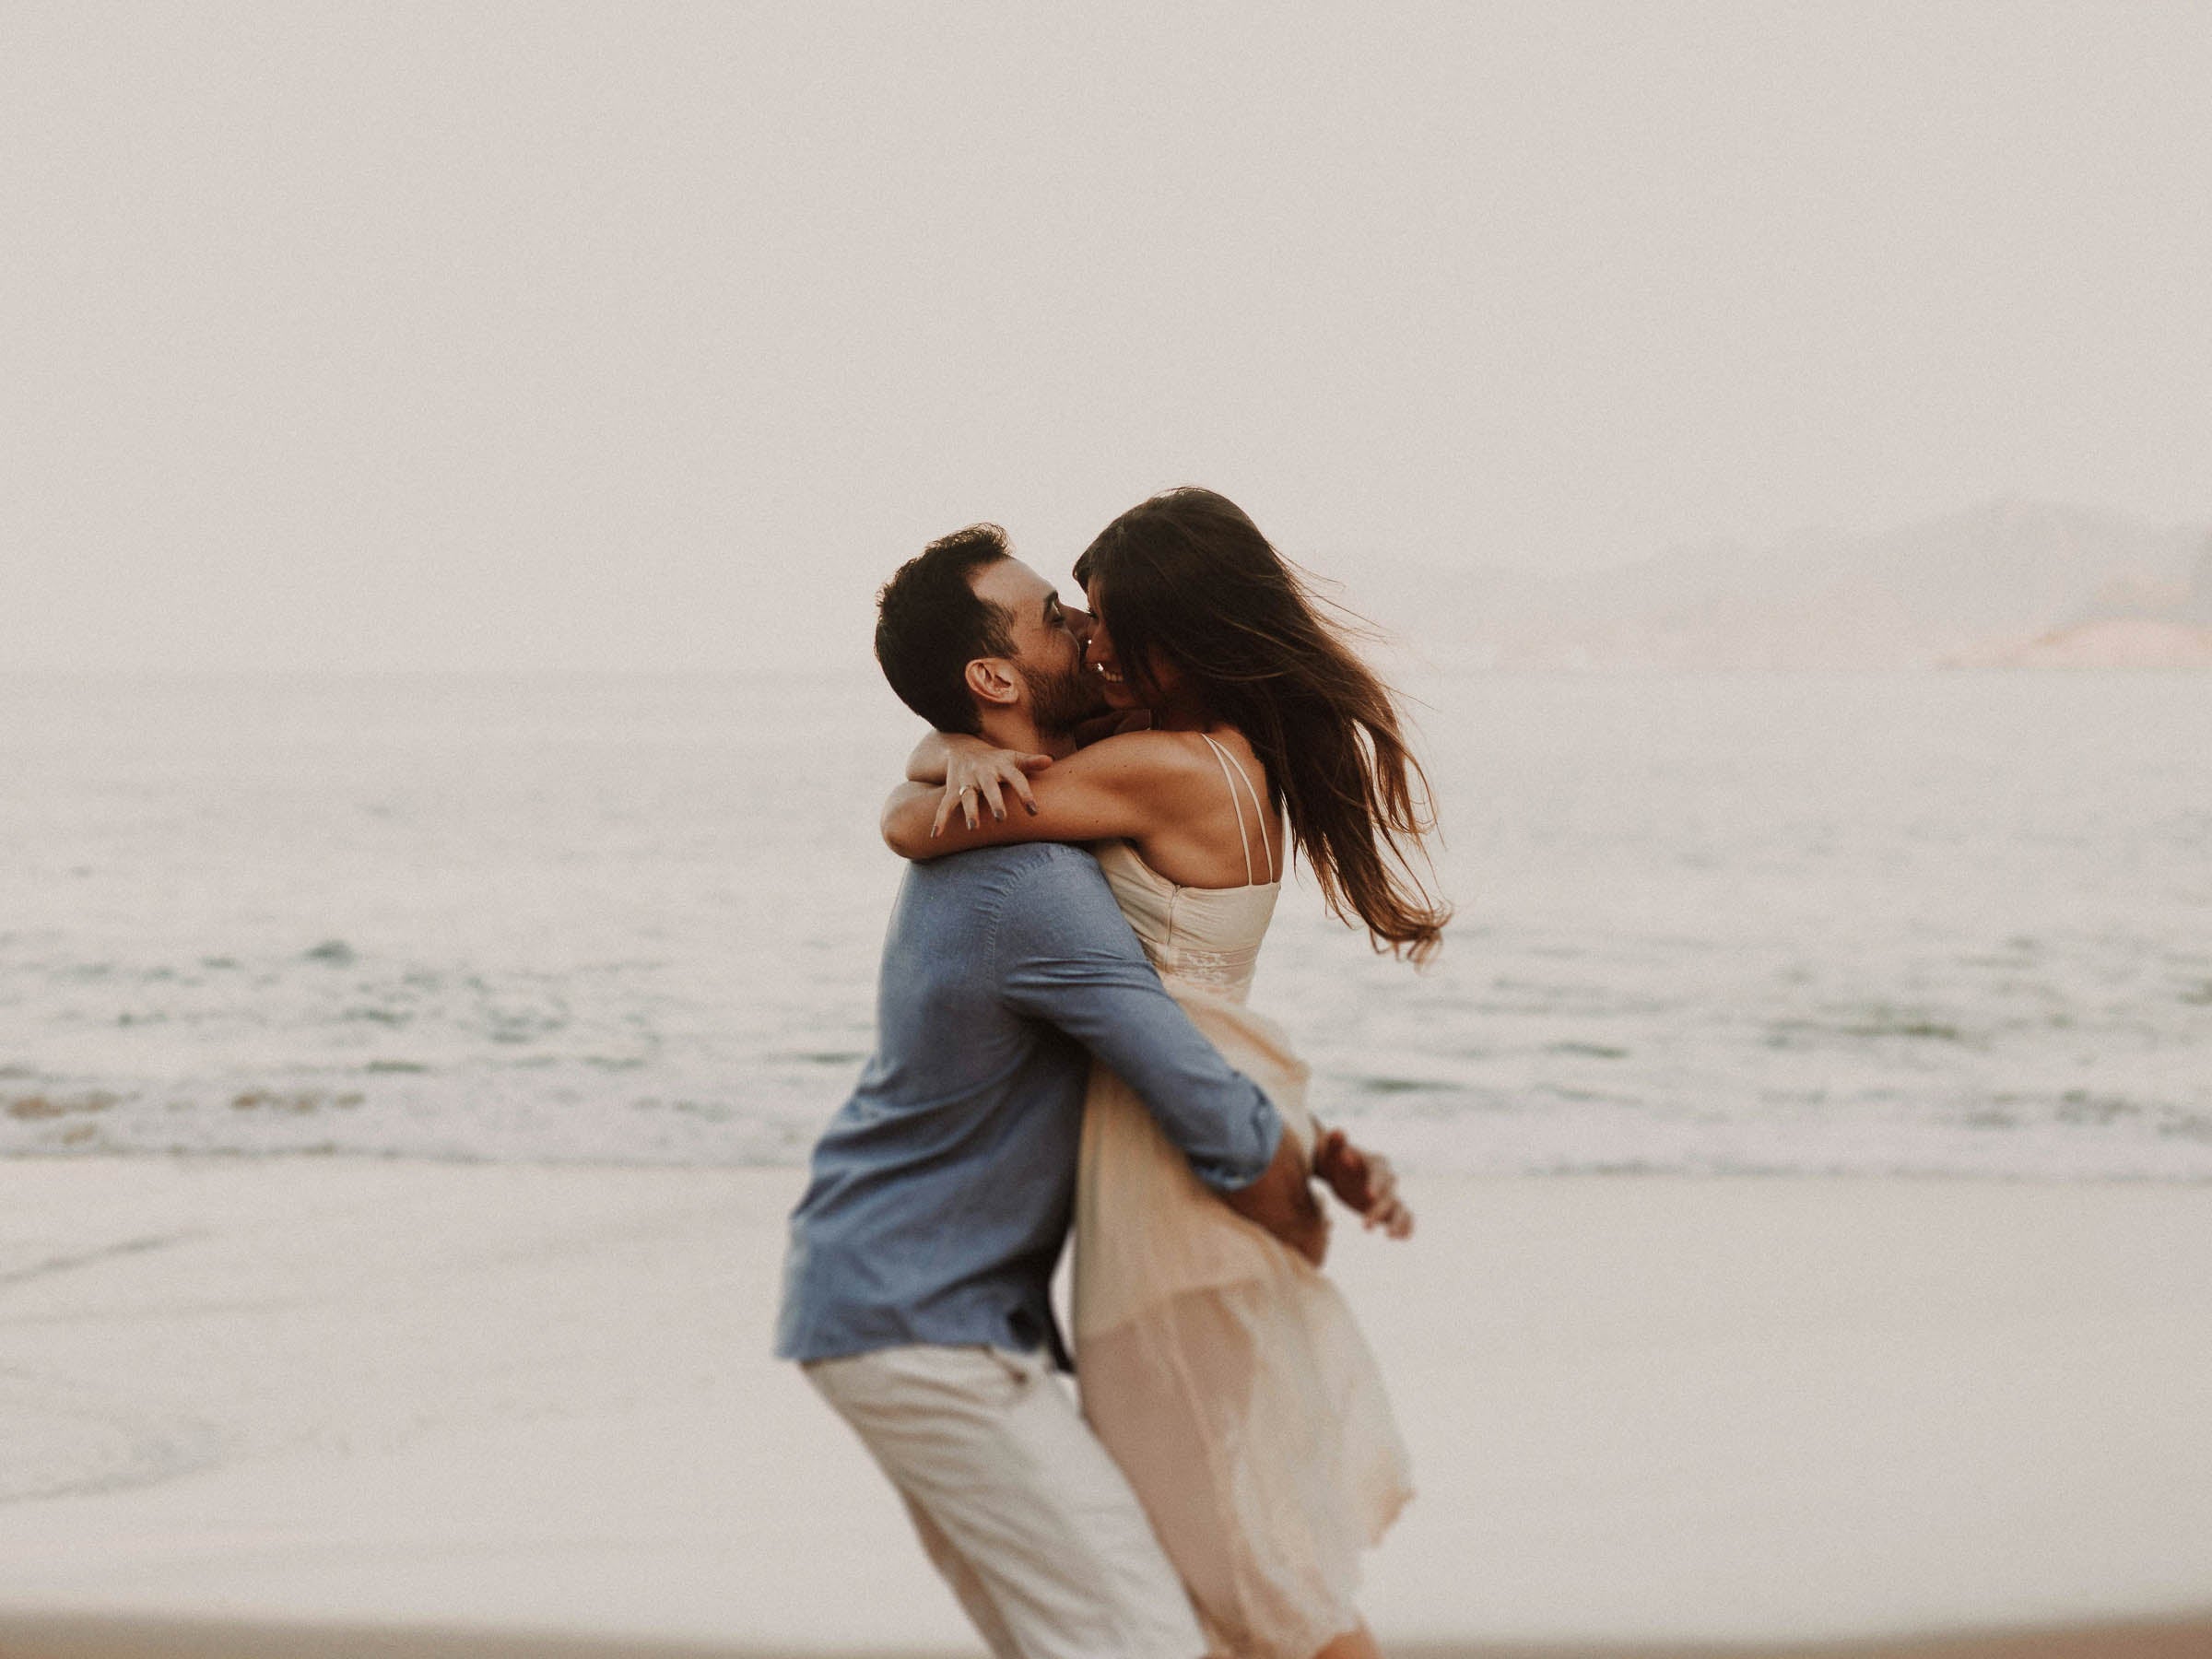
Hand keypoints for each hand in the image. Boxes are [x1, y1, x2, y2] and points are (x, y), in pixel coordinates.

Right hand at [930, 744, 1053, 834]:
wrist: (962, 748)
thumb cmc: (996, 759)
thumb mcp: (1012, 757)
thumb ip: (1030, 762)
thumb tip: (1049, 761)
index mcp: (1001, 766)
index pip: (1016, 778)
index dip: (1024, 794)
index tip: (1034, 811)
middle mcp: (983, 773)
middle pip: (990, 787)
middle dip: (995, 802)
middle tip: (1001, 818)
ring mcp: (966, 782)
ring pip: (967, 797)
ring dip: (970, 811)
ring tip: (973, 827)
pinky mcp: (952, 790)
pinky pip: (945, 805)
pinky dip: (940, 819)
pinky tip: (935, 835)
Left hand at [1313, 1128, 1412, 1239]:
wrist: (1338, 1167)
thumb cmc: (1333, 1157)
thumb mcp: (1331, 1150)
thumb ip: (1336, 1143)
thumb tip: (1338, 1132)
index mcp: (1375, 1163)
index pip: (1379, 1173)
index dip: (1376, 1183)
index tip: (1369, 1195)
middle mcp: (1387, 1179)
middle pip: (1389, 1195)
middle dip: (1379, 1210)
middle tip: (1365, 1226)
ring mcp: (1389, 1194)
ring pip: (1401, 1208)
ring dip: (1398, 1222)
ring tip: (1390, 1237)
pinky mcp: (1389, 1207)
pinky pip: (1404, 1217)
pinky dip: (1407, 1227)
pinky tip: (1401, 1238)